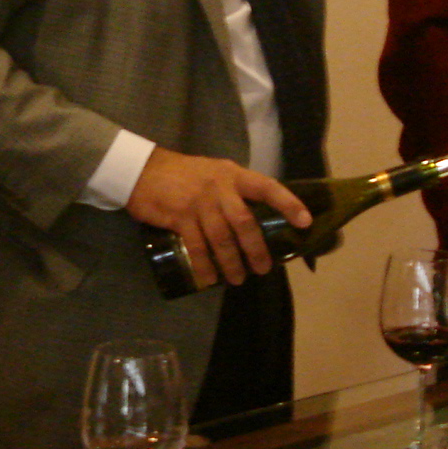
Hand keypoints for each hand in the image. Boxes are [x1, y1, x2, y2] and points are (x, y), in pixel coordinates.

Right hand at [125, 148, 310, 288]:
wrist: (142, 170)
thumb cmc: (183, 175)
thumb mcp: (213, 173)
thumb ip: (233, 192)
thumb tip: (254, 221)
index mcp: (233, 175)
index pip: (267, 187)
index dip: (288, 204)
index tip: (305, 222)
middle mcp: (219, 187)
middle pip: (245, 222)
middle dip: (257, 249)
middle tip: (263, 269)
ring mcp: (199, 202)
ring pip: (222, 238)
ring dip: (232, 262)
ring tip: (238, 279)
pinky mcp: (180, 216)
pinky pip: (197, 246)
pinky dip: (204, 266)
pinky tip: (209, 279)